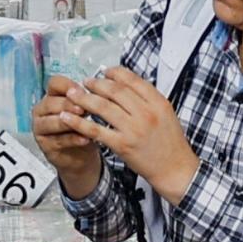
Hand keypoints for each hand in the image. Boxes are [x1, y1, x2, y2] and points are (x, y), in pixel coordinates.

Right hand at [33, 75, 104, 197]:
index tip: (83, 92)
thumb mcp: (84, 110)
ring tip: (86, 123)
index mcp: (51, 96)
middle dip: (69, 105)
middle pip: (51, 103)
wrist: (81, 155)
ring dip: (70, 122)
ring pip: (52, 122)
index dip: (69, 86)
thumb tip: (91, 92)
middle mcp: (41, 110)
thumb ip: (84, 100)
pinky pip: (58, 141)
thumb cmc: (82, 128)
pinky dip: (73, 139)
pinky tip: (86, 138)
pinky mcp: (45, 146)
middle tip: (84, 109)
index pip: (54, 83)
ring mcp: (40, 128)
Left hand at [60, 66, 198, 203]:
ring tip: (72, 94)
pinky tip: (67, 118)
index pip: (132, 80)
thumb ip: (148, 98)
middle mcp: (146, 113)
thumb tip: (126, 85)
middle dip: (96, 83)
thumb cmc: (170, 143)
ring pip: (102, 107)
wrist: (175, 169)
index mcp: (158, 102)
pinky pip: (96, 130)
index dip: (114, 73)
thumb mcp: (166, 113)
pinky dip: (79, 122)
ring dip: (84, 98)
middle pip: (115, 90)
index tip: (104, 72)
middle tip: (85, 82)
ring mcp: (133, 129)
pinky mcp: (122, 145)